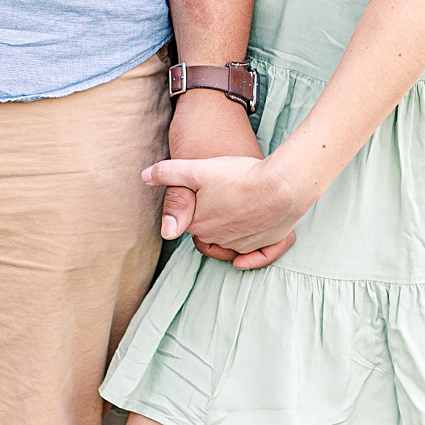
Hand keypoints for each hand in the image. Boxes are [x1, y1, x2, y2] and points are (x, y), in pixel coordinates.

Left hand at [165, 93, 295, 267]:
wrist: (280, 187)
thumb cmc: (238, 176)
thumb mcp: (197, 169)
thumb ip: (168, 173)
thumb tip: (144, 176)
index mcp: (199, 225)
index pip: (186, 221)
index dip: (190, 206)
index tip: (196, 192)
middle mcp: (220, 239)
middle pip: (209, 233)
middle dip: (209, 220)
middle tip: (215, 199)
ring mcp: (244, 244)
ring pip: (232, 242)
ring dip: (230, 232)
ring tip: (234, 210)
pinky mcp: (267, 242)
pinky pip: (258, 253)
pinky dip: (253, 255)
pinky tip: (248, 251)